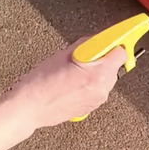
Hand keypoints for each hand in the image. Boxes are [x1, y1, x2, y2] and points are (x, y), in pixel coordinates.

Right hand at [3, 37, 127, 128]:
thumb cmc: (40, 84)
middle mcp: (101, 90)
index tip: (109, 41)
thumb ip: (85, 46)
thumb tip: (95, 40)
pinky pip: (97, 90)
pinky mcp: (89, 108)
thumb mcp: (63, 54)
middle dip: (102, 59)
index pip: (120, 53)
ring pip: (105, 79)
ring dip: (95, 72)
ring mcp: (96, 101)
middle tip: (84, 56)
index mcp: (98, 75)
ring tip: (73, 71)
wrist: (28, 108)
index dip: (112, 45)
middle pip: (114, 67)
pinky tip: (72, 82)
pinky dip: (89, 84)